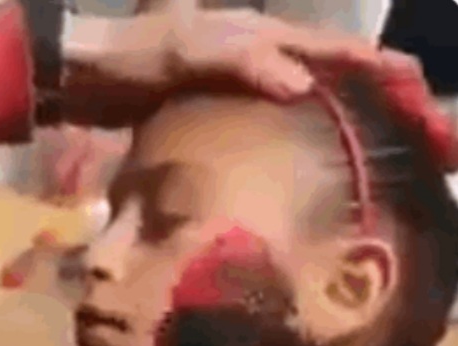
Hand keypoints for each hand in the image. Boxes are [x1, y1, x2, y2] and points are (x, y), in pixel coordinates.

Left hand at [62, 7, 383, 124]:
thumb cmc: (133, 57)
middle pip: (320, 70)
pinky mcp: (209, 110)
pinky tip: (294, 161)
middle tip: (401, 123)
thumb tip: (301, 83)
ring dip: (329, 114)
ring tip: (362, 147)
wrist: (83, 76)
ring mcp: (231, 83)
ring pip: (294, 97)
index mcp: (256, 34)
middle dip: (363, 90)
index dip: (371, 63)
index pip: (327, 46)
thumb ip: (242, 61)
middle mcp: (252, 55)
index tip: (412, 87)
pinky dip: (285, 133)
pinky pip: (260, 120)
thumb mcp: (186, 52)